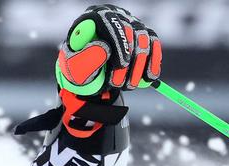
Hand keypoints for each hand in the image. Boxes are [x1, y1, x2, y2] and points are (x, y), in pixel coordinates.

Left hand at [16, 4, 161, 138]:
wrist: (87, 78)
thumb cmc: (77, 71)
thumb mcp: (74, 70)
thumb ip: (84, 60)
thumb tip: (104, 48)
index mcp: (91, 19)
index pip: (109, 21)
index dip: (118, 43)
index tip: (121, 65)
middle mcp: (113, 16)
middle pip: (131, 30)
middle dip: (129, 61)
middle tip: (120, 85)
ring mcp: (129, 24)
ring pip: (145, 39)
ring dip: (140, 66)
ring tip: (129, 86)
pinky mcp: (142, 36)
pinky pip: (154, 45)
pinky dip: (153, 62)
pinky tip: (149, 79)